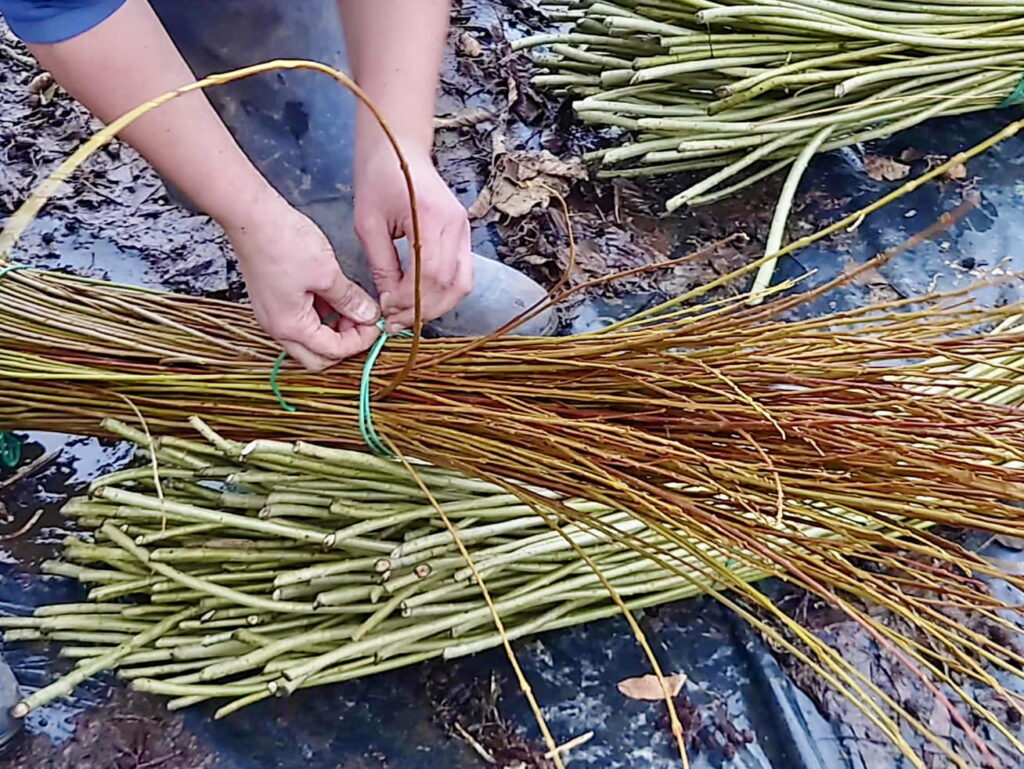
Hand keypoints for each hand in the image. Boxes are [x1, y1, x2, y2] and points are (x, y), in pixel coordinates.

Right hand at [224, 195, 381, 370]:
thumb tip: (368, 316)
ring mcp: (273, 316)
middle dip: (344, 344)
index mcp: (290, 327)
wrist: (251, 217)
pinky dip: (321, 316)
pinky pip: (301, 321)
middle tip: (364, 323)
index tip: (375, 324)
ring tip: (353, 306)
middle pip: (317, 357)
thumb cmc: (284, 242)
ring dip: (333, 330)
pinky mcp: (274, 302)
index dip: (360, 341)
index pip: (332, 352)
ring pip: (309, 340)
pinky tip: (336, 298)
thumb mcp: (327, 274)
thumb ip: (350, 300)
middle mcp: (277, 328)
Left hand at [354, 146, 472, 332]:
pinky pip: (462, 274)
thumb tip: (389, 302)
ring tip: (408, 316)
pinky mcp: (464, 234)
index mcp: (430, 216)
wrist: (400, 149)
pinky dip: (443, 294)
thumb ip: (381, 265)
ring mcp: (464, 229)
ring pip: (462, 284)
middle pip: (450, 284)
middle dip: (422, 309)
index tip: (387, 310)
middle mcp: (456, 224)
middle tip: (396, 322)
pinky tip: (421, 301)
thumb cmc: (378, 179)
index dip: (409, 299)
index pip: (429, 273)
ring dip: (437, 307)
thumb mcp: (368, 224)